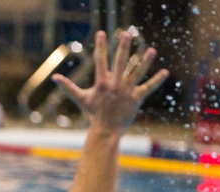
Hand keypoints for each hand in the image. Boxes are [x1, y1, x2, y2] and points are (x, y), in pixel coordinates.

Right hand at [52, 30, 168, 132]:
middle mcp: (114, 85)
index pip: (100, 60)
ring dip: (145, 61)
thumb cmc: (92, 113)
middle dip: (123, 47)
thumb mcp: (80, 98)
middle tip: (126, 34)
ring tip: (151, 50)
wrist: (105, 130)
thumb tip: (54, 78)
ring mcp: (126, 91)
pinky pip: (148, 88)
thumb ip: (68, 86)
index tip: (101, 33)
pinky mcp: (136, 98)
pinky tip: (165, 72)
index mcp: (102, 83)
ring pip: (137, 73)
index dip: (100, 46)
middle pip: (120, 62)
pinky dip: (156, 80)